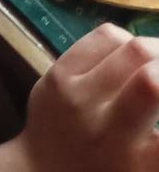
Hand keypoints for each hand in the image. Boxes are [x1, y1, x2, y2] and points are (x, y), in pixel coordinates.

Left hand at [0, 26, 158, 171]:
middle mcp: (106, 131)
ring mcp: (77, 98)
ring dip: (157, 52)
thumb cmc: (110, 170)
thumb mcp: (145, 165)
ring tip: (158, 63)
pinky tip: (133, 56)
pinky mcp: (57, 73)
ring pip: (132, 48)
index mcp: (138, 165)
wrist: (46, 170)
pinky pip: (105, 36)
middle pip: (150, 82)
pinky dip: (130, 41)